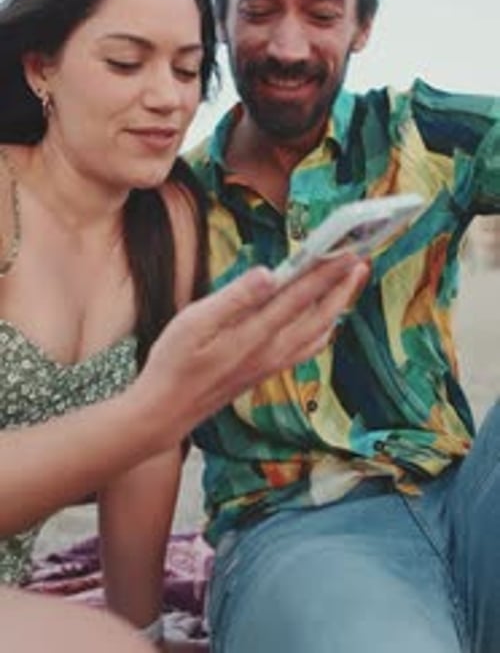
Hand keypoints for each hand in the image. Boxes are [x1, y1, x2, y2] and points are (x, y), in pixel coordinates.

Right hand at [143, 254, 368, 444]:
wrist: (166, 412)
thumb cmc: (174, 363)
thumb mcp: (194, 322)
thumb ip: (235, 298)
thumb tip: (269, 274)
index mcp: (255, 333)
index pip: (300, 295)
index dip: (327, 270)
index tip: (348, 249)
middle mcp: (272, 351)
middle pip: (319, 313)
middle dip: (342, 285)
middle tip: (362, 258)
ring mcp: (271, 364)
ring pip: (317, 332)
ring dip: (337, 305)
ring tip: (349, 283)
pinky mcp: (266, 371)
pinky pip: (306, 348)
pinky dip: (323, 330)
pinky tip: (323, 323)